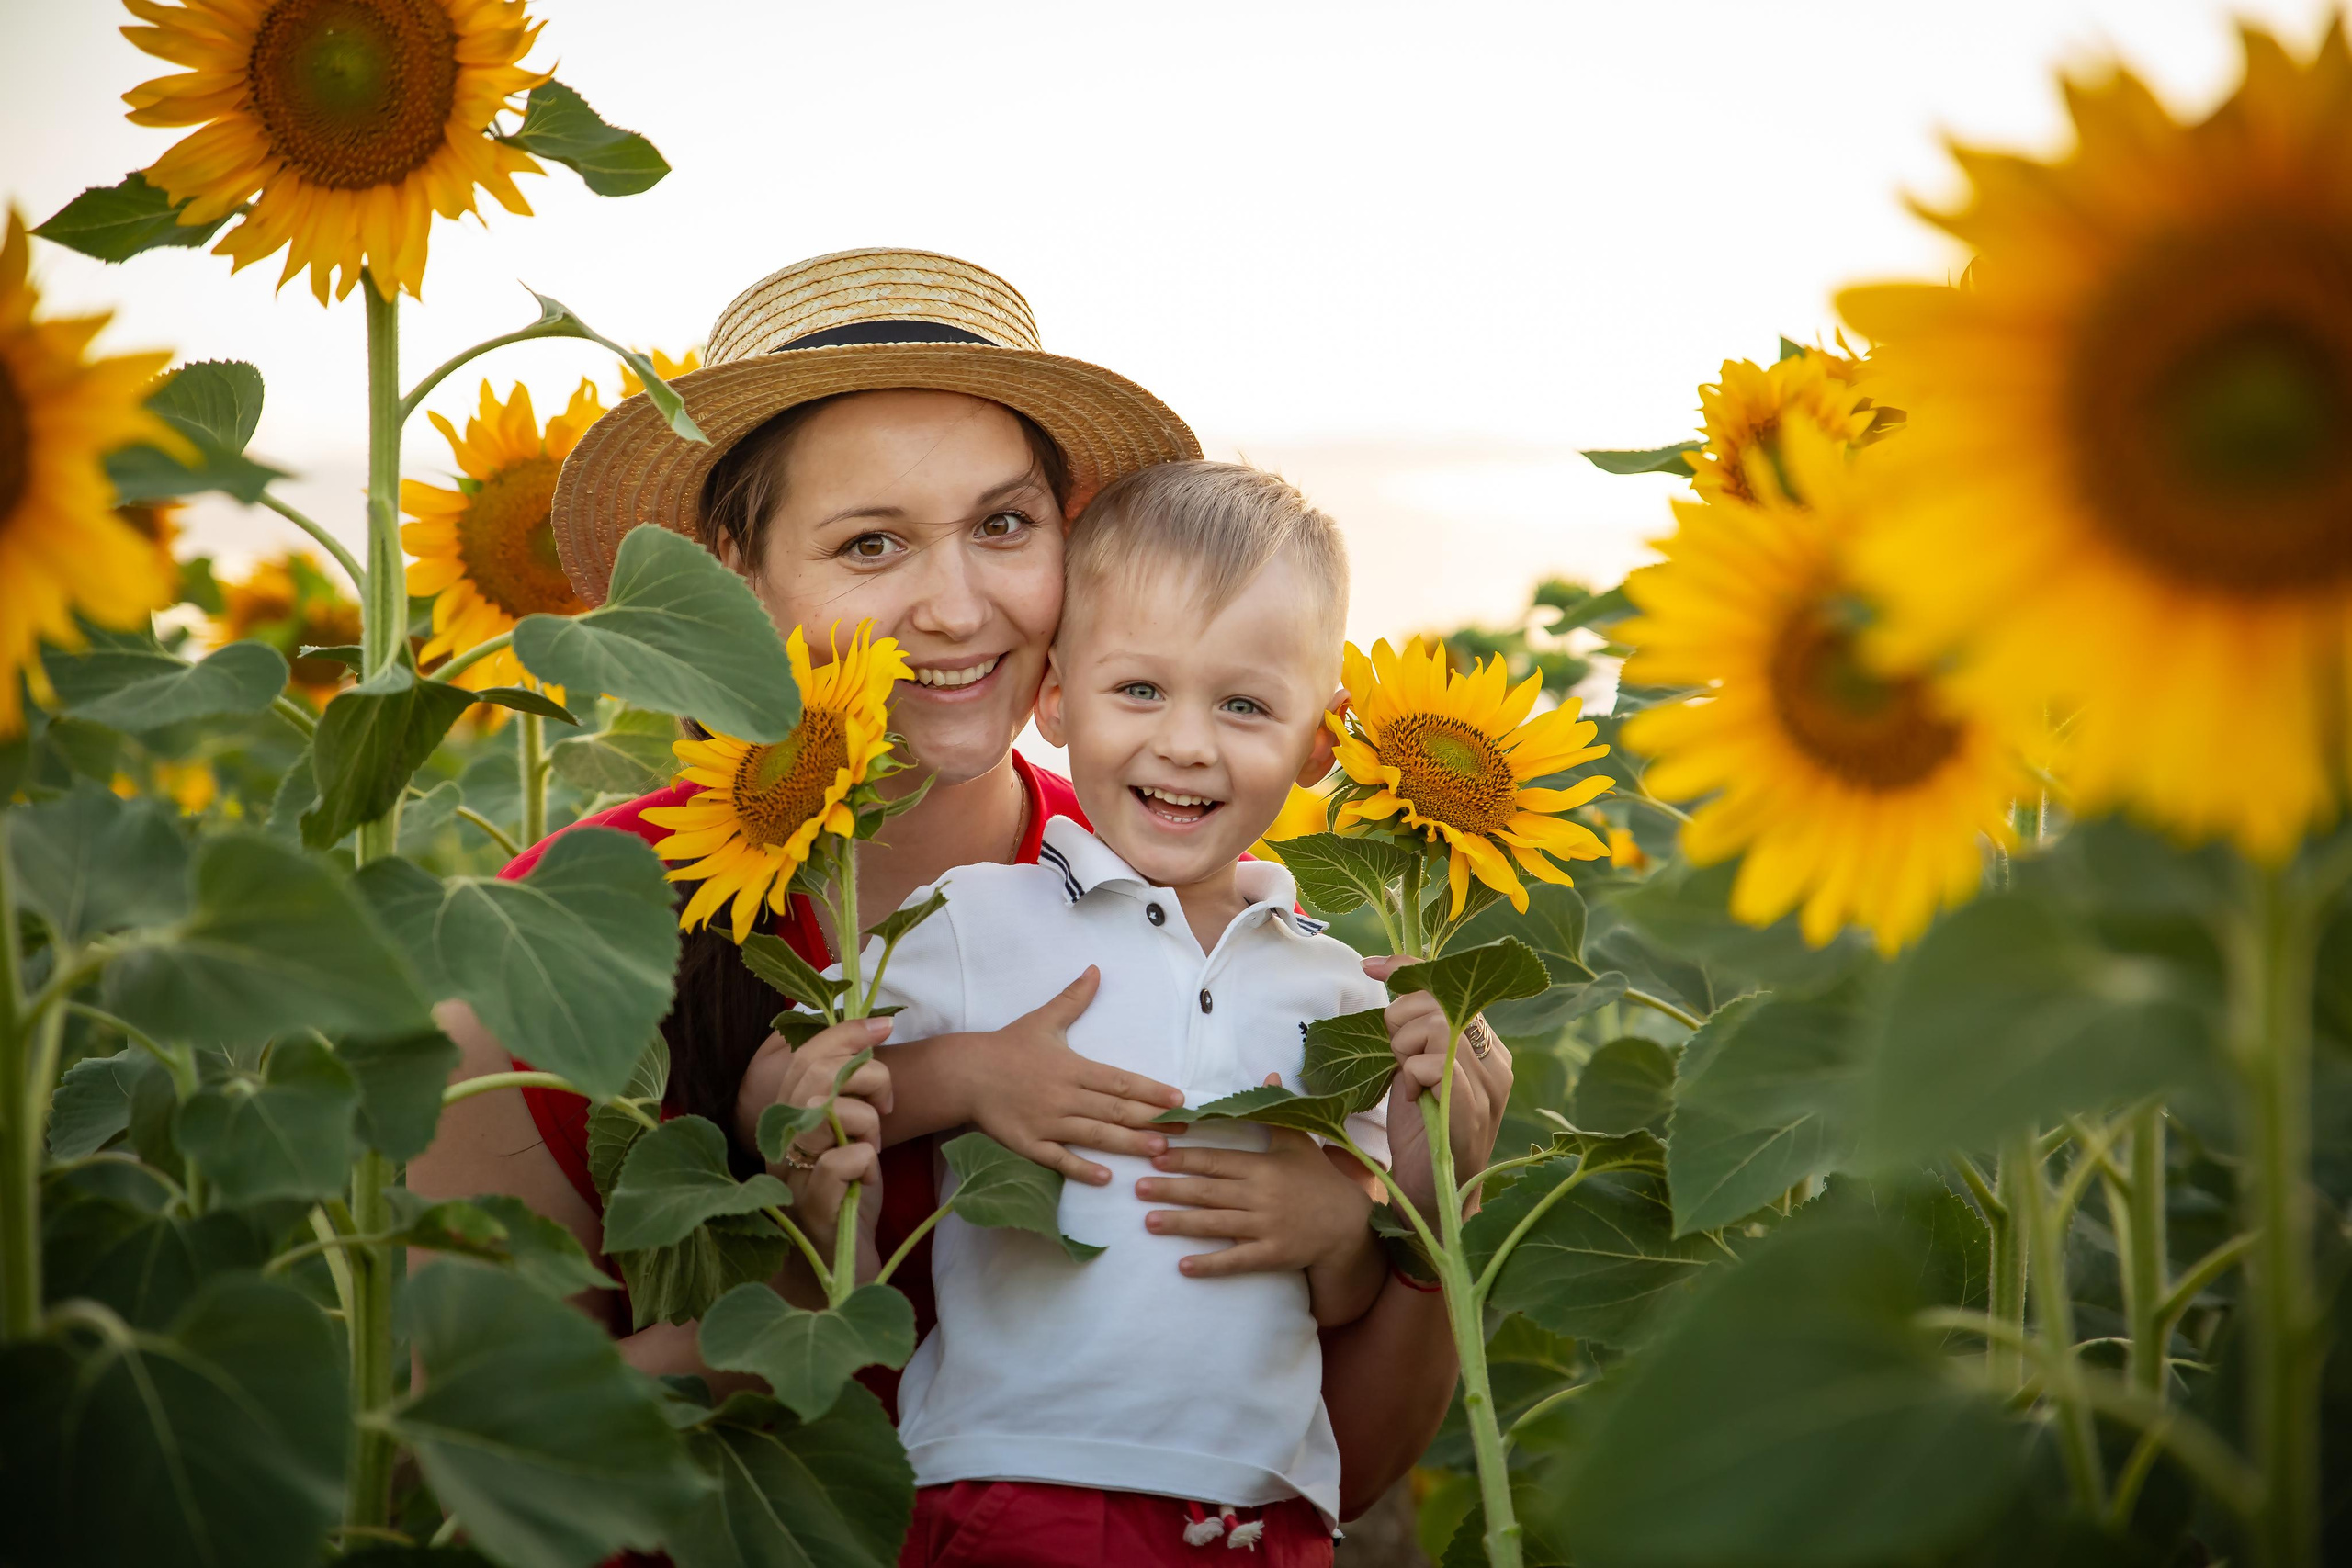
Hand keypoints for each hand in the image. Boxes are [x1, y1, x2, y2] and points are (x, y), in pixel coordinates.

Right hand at [734, 1014, 892, 1275]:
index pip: (806, 1057)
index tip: (885, 1026)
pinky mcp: (814, 1210)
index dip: (845, 1033)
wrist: (839, 1264)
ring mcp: (792, 1178)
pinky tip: (867, 1178)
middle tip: (885, 1106)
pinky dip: (865, 1161)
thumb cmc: (847, 1192)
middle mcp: (779, 1144)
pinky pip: (840, 1162)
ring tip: (872, 1148)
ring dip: (867, 1123)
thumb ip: (849, 1090)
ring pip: (827, 1113)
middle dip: (867, 1079)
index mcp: (786, 1119)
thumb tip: (871, 1031)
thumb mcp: (850, 1133)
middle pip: (818, 1077)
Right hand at [957, 967, 1187, 1184]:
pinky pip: (1059, 1159)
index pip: (1120, 1080)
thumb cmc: (1007, 1046)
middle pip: (1115, 1109)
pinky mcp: (1029, 1143)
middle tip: (1183, 1130)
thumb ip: (1073, 999)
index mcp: (1072, 1067)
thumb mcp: (1043, 1019)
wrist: (964, 1073)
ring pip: (1094, 1135)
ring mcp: (1047, 1122)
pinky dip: (1082, 1168)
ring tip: (1159, 1151)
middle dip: (1151, 1120)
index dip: (1151, 1090)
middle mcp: (1064, 1096)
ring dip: (1128, 1143)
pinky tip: (1106, 1177)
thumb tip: (1095, 970)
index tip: (1178, 1099)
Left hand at [1136, 1078, 1384, 1326]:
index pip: (1216, 1161)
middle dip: (1171, 1189)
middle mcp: (1261, 1196)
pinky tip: (1183, 1265)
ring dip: (1181, 1223)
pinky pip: (1236, 1260)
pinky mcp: (1271, 1255)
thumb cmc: (1317, 1180)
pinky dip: (1210, 1264)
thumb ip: (1276, 1113)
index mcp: (1263, 1167)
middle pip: (1209, 1191)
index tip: (1155, 1154)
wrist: (1348, 1225)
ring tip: (1148, 1222)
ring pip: (1216, 1224)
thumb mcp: (1299, 1142)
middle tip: (1138, 1188)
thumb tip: (1267, 1075)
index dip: (1184, 1158)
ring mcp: (1266, 1227)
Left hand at [1364, 954, 1513, 1221]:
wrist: (1432, 1197)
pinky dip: (1410, 1074)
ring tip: (1405, 1079)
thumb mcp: (1415, 1069)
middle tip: (1395, 1058)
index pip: (1452, 987)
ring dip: (1403, 1048)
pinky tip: (1413, 1098)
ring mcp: (1490, 1085)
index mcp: (1488, 1048)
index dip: (1409, 968)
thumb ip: (1415, 1031)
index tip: (1370, 965)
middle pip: (1439, 1001)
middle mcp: (1497, 1061)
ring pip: (1436, 1026)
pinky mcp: (1473, 1108)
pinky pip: (1433, 1062)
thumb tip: (1388, 975)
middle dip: (1400, 1020)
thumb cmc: (1421, 1133)